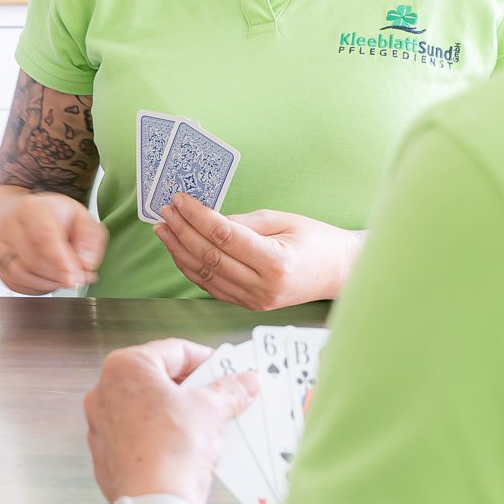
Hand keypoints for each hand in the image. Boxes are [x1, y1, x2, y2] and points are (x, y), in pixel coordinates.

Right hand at [0, 191, 108, 293]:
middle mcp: (9, 224)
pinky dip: (35, 287)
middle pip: (34, 260)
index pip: (45, 237)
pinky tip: (46, 277)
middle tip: (78, 277)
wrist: (15, 215)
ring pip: (21, 275)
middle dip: (59, 275)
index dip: (60, 261)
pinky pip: (15, 284)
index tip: (73, 279)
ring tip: (62, 275)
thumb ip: (90, 239)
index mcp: (33, 208)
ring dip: (47, 283)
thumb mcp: (80, 217)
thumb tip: (85, 265)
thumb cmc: (51, 218)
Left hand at [85, 339, 257, 503]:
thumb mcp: (210, 410)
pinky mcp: (105, 454)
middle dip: (191, 387)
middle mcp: (104, 391)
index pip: (174, 350)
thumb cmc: (174, 448)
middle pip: (157, 378)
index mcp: (125, 367)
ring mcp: (100, 424)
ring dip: (176, 412)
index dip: (206, 359)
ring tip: (207, 423)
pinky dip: (160, 436)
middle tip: (221, 396)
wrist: (155, 503)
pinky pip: (137, 435)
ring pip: (146, 408)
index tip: (227, 370)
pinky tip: (186, 448)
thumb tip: (246, 382)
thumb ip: (229, 390)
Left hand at [152, 196, 362, 310]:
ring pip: (204, 275)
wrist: (339, 273)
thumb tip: (206, 218)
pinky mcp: (248, 304)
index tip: (180, 199)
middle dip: (182, 230)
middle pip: (209, 256)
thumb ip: (244, 222)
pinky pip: (211, 286)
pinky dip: (191, 267)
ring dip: (179, 250)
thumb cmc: (317, 241)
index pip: (224, 237)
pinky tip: (179, 249)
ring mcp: (254, 300)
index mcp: (276, 263)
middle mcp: (263, 286)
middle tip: (166, 210)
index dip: (197, 216)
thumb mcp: (284, 220)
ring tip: (164, 228)